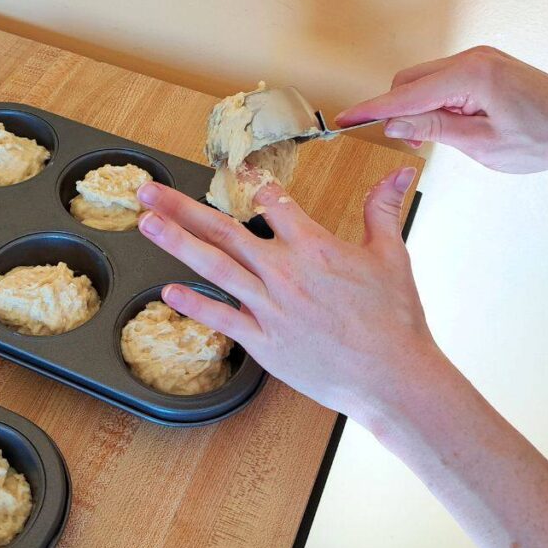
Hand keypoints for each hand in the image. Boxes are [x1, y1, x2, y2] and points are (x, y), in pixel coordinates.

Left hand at [135, 170, 438, 420]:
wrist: (393, 378)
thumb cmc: (394, 320)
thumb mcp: (392, 256)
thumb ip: (383, 210)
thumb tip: (401, 172)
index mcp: (313, 247)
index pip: (271, 202)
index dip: (251, 182)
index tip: (231, 169)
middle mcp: (284, 272)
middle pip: (223, 230)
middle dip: (182, 207)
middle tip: (148, 191)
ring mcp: (270, 307)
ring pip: (214, 267)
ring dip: (176, 242)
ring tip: (147, 223)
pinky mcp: (264, 341)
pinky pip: (221, 318)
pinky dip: (194, 304)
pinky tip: (168, 290)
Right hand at [335, 46, 547, 173]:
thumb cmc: (545, 137)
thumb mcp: (481, 143)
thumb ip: (432, 129)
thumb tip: (394, 123)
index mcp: (472, 76)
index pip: (406, 95)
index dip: (373, 110)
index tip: (346, 118)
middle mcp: (473, 59)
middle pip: (409, 82)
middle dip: (398, 111)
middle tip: (408, 141)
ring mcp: (478, 59)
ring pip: (423, 81)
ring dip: (418, 107)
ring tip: (439, 134)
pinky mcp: (482, 66)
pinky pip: (441, 80)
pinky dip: (434, 101)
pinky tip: (449, 121)